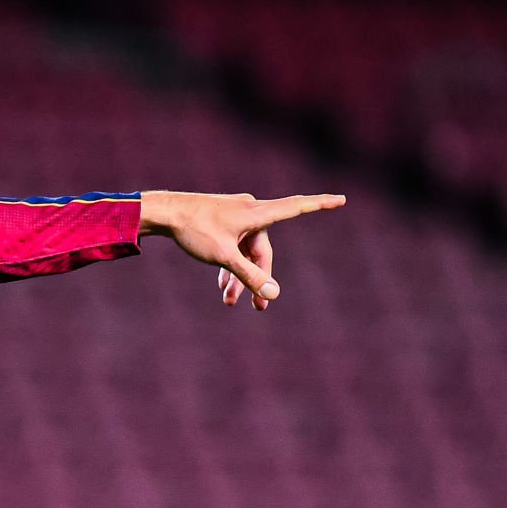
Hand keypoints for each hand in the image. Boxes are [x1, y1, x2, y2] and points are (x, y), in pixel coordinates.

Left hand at [138, 190, 346, 309]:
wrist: (164, 213)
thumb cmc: (194, 231)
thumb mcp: (223, 257)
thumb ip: (249, 276)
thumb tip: (274, 294)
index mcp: (256, 214)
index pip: (296, 207)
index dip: (320, 205)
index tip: (342, 199)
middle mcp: (250, 211)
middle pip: (262, 250)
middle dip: (258, 279)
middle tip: (258, 308)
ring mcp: (235, 216)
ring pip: (246, 252)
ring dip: (239, 277)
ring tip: (229, 303)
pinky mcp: (223, 222)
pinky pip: (234, 246)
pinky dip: (230, 265)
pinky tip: (221, 287)